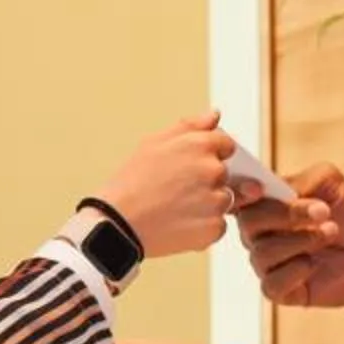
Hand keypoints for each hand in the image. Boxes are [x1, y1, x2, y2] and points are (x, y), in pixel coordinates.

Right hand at [94, 112, 238, 256]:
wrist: (118, 224)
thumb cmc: (130, 182)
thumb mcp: (153, 143)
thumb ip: (189, 126)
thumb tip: (214, 115)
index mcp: (199, 145)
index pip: (226, 144)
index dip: (210, 154)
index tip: (189, 167)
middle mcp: (212, 170)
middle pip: (224, 174)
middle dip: (207, 181)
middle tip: (175, 190)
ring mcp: (216, 200)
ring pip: (223, 200)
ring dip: (207, 205)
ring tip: (175, 208)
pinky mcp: (214, 227)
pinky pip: (218, 225)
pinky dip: (203, 226)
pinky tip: (179, 224)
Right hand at [234, 163, 343, 323]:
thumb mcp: (331, 182)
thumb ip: (302, 180)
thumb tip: (280, 194)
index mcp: (266, 204)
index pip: (237, 197)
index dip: (240, 193)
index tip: (259, 190)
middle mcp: (261, 233)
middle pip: (248, 223)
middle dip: (285, 215)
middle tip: (323, 212)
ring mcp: (269, 263)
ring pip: (262, 253)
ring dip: (301, 241)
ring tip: (331, 233)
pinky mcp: (281, 290)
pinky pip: (271, 284)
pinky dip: (294, 272)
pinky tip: (314, 265)